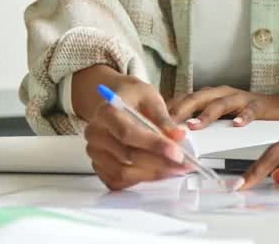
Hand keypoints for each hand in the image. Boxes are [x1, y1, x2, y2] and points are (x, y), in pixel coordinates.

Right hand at [79, 70, 192, 190]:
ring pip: (124, 172)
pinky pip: (118, 180)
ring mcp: (95, 152)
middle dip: (159, 163)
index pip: (128, 133)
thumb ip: (164, 119)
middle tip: (184, 164)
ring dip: (153, 174)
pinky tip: (158, 172)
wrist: (116, 100)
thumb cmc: (134, 97)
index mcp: (106, 112)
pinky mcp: (98, 165)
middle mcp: (96, 133)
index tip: (177, 153)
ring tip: (175, 169)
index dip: (154, 145)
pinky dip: (141, 179)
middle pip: (127, 156)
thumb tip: (178, 136)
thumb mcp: (151, 98)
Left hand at [168, 86, 278, 128]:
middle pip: (197, 98)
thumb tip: (170, 135)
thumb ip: (197, 121)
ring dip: (206, 115)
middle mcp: (221, 93)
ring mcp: (240, 98)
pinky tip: (237, 124)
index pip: (183, 100)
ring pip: (220, 103)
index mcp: (209, 96)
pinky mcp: (259, 105)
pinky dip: (244, 116)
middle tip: (165, 124)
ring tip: (194, 126)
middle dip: (180, 110)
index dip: (167, 110)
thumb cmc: (244, 113)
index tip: (151, 123)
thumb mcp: (218, 116)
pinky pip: (250, 109)